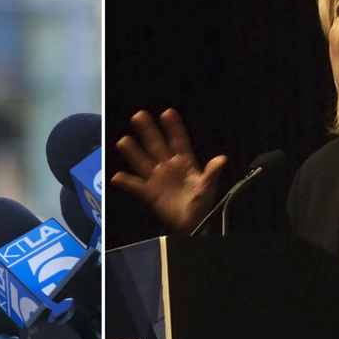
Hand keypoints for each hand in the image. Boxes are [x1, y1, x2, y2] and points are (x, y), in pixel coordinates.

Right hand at [111, 108, 226, 231]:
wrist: (193, 225)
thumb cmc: (202, 205)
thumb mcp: (208, 187)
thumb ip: (212, 173)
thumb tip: (222, 159)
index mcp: (185, 163)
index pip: (178, 141)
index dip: (173, 128)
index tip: (167, 113)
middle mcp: (169, 167)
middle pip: (156, 145)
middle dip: (148, 131)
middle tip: (139, 116)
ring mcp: (158, 180)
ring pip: (143, 162)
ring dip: (133, 152)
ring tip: (124, 141)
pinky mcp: (150, 194)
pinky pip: (136, 186)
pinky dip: (126, 182)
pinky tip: (117, 177)